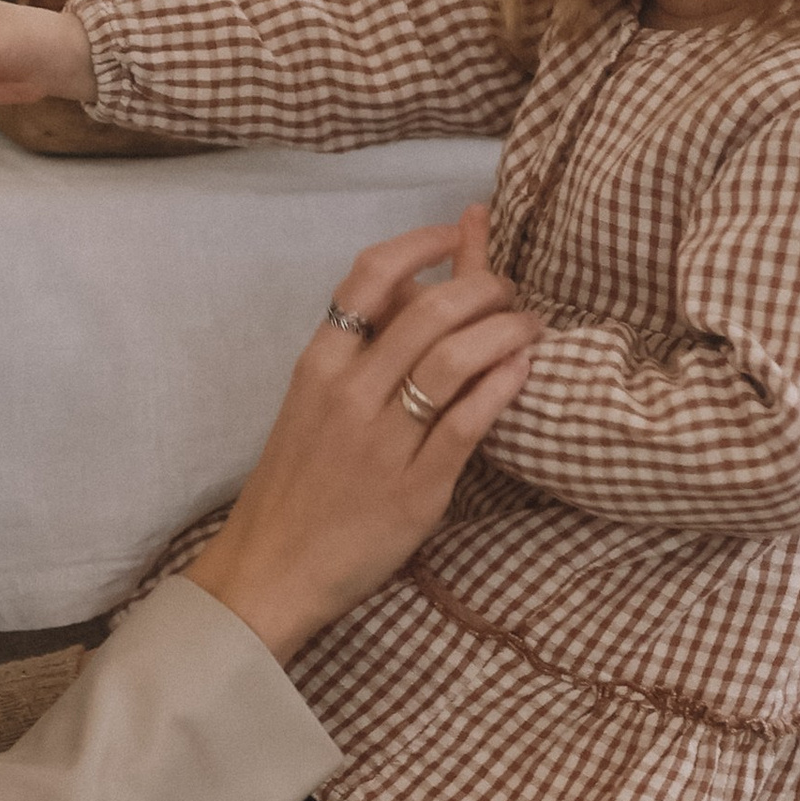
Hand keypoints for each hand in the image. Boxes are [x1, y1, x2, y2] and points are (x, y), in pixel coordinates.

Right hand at [185, 207, 536, 666]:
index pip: (370, 276)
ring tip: (528, 327)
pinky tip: (523, 370)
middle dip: (484, 286)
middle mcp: (349, 393)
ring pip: (455, 359)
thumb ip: (357, 354)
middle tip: (510, 291)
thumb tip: (409, 294)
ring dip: (505, 330)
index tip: (460, 231)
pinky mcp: (417, 487)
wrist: (271, 568)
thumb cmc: (296, 484)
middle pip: (428, 310)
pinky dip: (504, 385)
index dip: (424, 242)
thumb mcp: (310, 404)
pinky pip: (470, 422)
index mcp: (318, 365)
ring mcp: (382, 440)